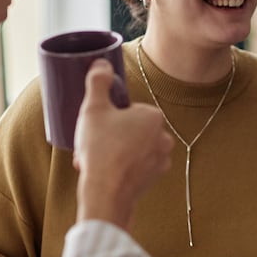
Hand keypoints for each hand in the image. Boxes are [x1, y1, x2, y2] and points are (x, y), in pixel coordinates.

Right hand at [73, 59, 173, 228]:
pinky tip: (104, 173)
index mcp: (154, 116)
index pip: (128, 110)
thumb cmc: (101, 149)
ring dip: (113, 152)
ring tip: (94, 160)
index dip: (107, 118)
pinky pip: (134, 166)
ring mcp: (161, 160)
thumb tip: (102, 63)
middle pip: (130, 129)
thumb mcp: (93, 108)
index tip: (95, 128)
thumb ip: (98, 82)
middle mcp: (164, 137)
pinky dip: (120, 167)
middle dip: (110, 136)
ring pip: (132, 148)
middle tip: (92, 145)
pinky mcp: (154, 178)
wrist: (106, 193)